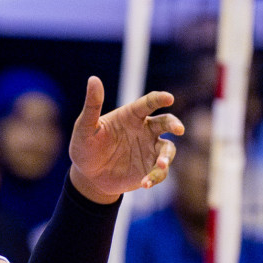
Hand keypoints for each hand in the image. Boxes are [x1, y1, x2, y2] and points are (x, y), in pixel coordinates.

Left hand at [67, 77, 184, 204]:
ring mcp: (149, 149)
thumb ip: (92, 106)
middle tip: (178, 129)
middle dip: (174, 124)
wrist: (87, 176)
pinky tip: (145, 183)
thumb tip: (93, 79)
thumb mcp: (84, 128)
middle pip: (166, 122)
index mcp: (131, 116)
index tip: (168, 98)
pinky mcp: (149, 168)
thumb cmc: (85, 148)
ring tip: (160, 164)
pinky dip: (155, 177)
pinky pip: (160, 172)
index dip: (159, 99)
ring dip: (166, 157)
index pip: (148, 103)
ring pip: (167, 149)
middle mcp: (145, 130)